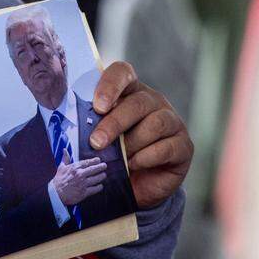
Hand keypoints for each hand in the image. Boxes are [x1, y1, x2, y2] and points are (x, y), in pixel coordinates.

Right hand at [52, 158, 107, 206]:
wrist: (56, 193)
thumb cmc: (58, 180)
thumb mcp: (61, 167)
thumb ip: (65, 158)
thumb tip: (64, 150)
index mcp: (75, 168)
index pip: (87, 162)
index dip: (94, 161)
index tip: (98, 160)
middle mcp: (80, 174)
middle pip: (94, 169)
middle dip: (101, 167)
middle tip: (104, 166)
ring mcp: (83, 184)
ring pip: (96, 179)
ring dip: (101, 176)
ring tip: (104, 175)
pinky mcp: (84, 192)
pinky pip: (95, 189)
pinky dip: (99, 187)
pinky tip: (100, 186)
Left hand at [89, 62, 193, 208]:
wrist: (137, 185)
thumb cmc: (114, 155)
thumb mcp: (100, 137)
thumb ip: (91, 126)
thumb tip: (74, 127)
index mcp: (129, 92)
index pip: (122, 73)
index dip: (110, 85)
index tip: (97, 106)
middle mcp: (153, 102)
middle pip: (138, 102)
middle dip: (114, 123)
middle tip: (96, 142)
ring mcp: (172, 122)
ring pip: (155, 123)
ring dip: (132, 143)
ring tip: (119, 159)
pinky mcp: (184, 146)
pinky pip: (167, 147)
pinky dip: (146, 157)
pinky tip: (134, 165)